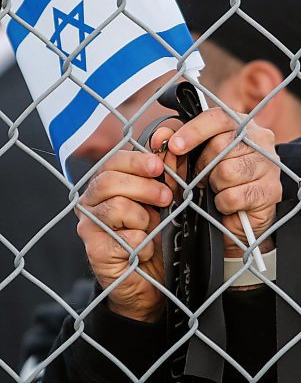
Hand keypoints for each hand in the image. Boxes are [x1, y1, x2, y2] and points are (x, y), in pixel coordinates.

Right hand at [75, 150, 172, 321]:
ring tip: (151, 229)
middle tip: (166, 197)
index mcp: (104, 185)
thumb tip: (165, 137)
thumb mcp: (164, 200)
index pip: (112, 161)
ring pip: (117, 206)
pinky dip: (143, 242)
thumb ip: (166, 171)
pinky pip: (124, 236)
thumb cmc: (154, 236)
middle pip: (110, 181)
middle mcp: (90, 203)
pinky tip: (143, 249)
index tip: (158, 165)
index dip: (136, 160)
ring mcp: (89, 227)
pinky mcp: (95, 250)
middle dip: (144, 187)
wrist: (150, 283)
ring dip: (144, 218)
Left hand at [164, 107, 281, 256]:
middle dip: (203, 166)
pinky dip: (223, 203)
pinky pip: (233, 196)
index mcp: (239, 125)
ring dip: (214, 185)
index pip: (218, 118)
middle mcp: (259, 140)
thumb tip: (158, 138)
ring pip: (226, 171)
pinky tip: (227, 202)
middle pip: (220, 145)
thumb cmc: (215, 180)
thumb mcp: (193, 159)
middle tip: (202, 177)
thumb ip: (175, 145)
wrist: (239, 214)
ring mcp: (268, 165)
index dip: (193, 131)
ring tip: (218, 188)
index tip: (174, 146)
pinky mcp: (270, 191)